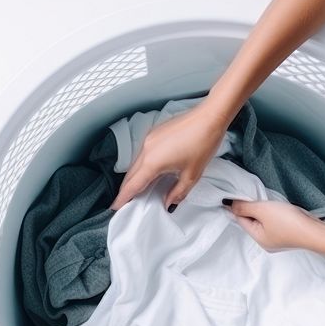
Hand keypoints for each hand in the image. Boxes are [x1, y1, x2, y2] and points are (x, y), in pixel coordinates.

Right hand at [109, 101, 230, 211]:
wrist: (209, 117)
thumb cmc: (203, 143)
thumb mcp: (192, 175)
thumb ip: (178, 193)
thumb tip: (168, 203)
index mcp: (153, 162)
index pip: (133, 184)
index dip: (123, 198)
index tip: (115, 207)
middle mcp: (146, 149)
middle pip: (130, 175)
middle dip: (126, 190)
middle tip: (125, 203)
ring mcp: (149, 139)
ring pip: (135, 164)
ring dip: (134, 178)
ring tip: (137, 191)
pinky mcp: (154, 134)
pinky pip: (142, 154)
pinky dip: (142, 166)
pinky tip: (149, 173)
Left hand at [223, 199, 323, 251]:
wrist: (316, 232)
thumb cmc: (290, 222)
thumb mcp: (263, 210)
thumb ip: (245, 207)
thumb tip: (230, 205)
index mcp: (258, 238)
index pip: (241, 220)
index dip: (237, 207)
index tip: (234, 196)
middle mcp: (267, 242)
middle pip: (253, 222)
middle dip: (251, 209)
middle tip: (252, 196)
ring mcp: (279, 240)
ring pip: (265, 222)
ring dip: (264, 211)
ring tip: (268, 203)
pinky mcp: (290, 235)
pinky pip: (276, 223)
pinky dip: (275, 215)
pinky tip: (280, 210)